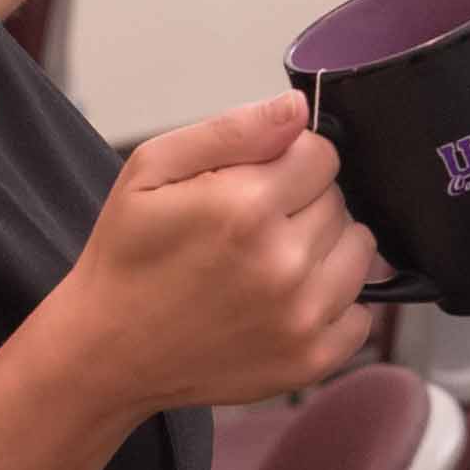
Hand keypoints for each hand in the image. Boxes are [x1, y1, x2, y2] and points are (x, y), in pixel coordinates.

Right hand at [38, 94, 375, 416]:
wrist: (107, 351)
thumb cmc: (128, 257)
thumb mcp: (152, 169)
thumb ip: (232, 130)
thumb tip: (297, 109)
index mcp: (246, 208)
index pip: (322, 154)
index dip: (291, 159)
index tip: (259, 180)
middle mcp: (283, 264)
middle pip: (340, 201)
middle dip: (303, 202)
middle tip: (251, 226)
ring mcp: (302, 318)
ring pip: (360, 250)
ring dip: (325, 248)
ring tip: (271, 260)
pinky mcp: (310, 360)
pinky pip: (362, 314)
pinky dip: (333, 303)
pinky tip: (285, 300)